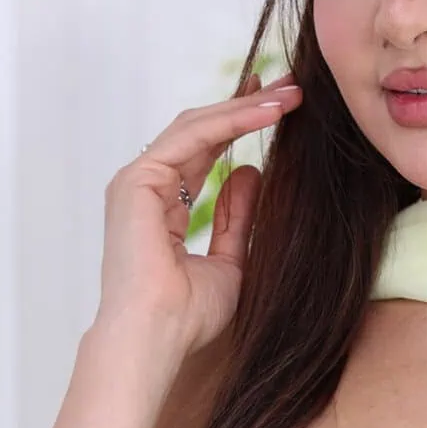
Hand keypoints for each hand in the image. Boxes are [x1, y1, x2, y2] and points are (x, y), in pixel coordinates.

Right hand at [94, 73, 302, 355]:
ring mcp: (136, 181)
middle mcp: (144, 188)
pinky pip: (192, 137)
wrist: (157, 338)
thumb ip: (237, 219)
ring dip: (245, 108)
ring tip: (288, 97)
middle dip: (246, 107)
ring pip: (196, 127)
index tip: (277, 108)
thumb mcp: (230, 262)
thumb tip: (252, 173)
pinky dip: (231, 121)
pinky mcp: (137, 180)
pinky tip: (268, 113)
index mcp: (159, 206)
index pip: (202, 152)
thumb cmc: (187, 317)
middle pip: (200, 130)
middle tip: (290, 89)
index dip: (239, 125)